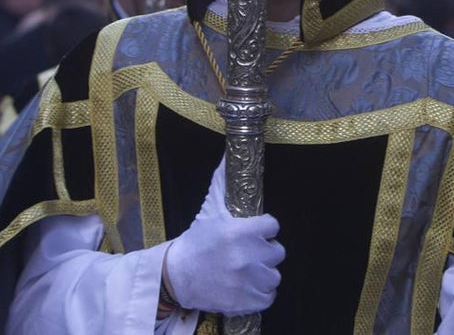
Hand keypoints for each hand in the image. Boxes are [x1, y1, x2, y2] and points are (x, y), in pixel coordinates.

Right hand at [163, 156, 284, 315]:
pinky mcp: (244, 301)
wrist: (176, 276)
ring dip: (264, 273)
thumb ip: (223, 183)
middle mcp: (245, 256)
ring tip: (248, 270)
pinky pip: (269, 296)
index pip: (273, 225)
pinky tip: (248, 285)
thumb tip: (228, 153)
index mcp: (238, 231)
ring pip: (274, 275)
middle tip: (249, 252)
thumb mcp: (210, 210)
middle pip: (277, 251)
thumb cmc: (196, 242)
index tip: (256, 231)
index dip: (265, 228)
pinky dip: (261, 293)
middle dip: (265, 251)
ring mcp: (246, 281)